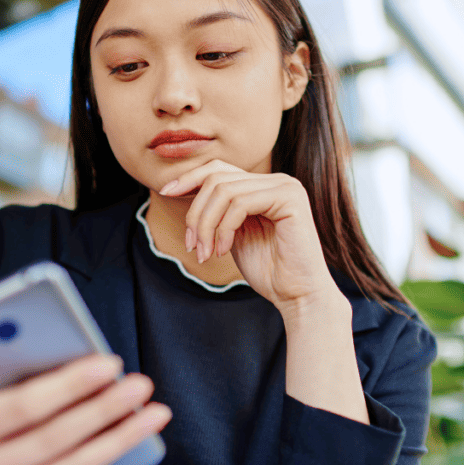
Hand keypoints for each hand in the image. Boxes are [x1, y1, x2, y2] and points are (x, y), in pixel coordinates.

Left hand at [159, 159, 340, 318]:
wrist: (298, 295)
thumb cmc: (268, 271)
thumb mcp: (233, 235)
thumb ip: (218, 212)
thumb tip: (183, 190)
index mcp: (264, 186)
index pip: (219, 169)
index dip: (189, 178)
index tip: (166, 193)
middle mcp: (278, 181)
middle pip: (217, 178)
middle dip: (196, 213)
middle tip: (192, 245)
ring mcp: (286, 186)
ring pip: (224, 190)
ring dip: (206, 225)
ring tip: (205, 254)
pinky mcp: (290, 198)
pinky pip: (240, 203)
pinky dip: (223, 228)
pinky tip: (222, 251)